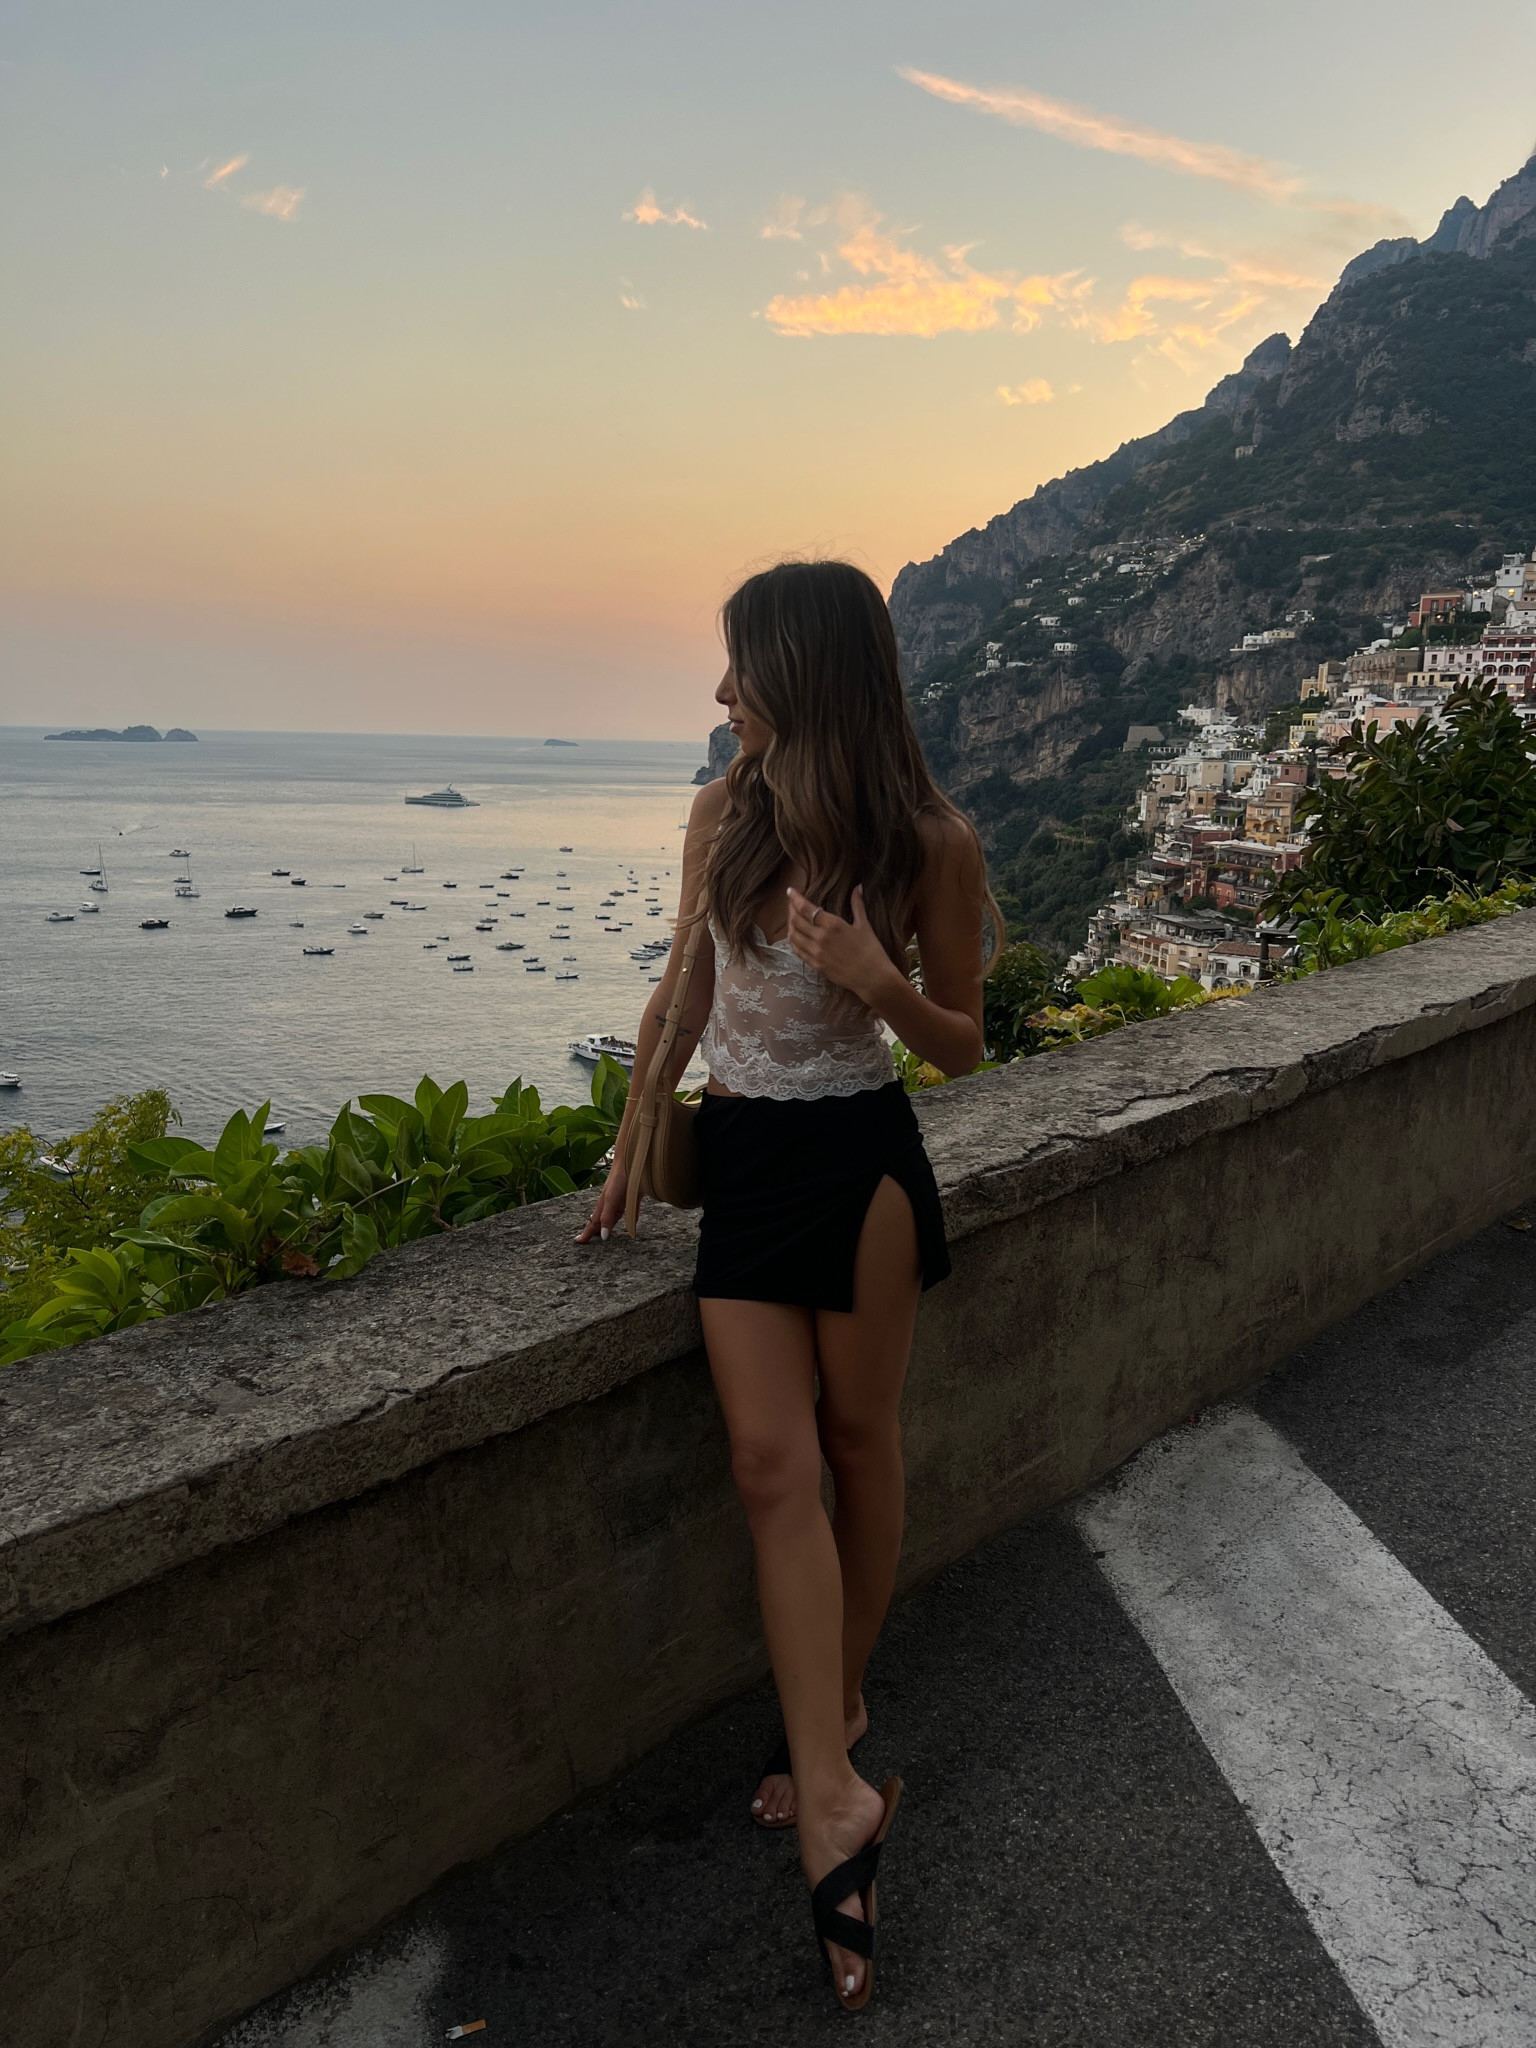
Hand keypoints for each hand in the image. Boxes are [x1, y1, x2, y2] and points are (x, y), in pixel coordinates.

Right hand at [574, 1154, 628, 1242]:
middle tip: (586, 1240)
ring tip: (602, 1234)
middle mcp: (610, 1204)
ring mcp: (621, 1201)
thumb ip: (607, 1217)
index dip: (587, 1233)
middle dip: (594, 1230)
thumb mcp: (610, 1200)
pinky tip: (631, 1226)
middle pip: (601, 1221)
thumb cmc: (619, 1179)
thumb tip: (603, 1236)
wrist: (632, 1162)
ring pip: (613, 1217)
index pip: (593, 1223)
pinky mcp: (633, 1198)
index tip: (578, 1242)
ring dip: (608, 1225)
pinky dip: (629, 1220)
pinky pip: (630, 1212)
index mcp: (603, 1205)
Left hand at [785, 884, 896, 1005]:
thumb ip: (857, 905)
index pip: (806, 908)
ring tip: (792, 919)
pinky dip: (793, 941)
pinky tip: (795, 936)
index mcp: (833, 924)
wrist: (873, 978)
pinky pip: (797, 951)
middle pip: (796, 920)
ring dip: (790, 925)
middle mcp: (820, 937)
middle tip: (791, 904)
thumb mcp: (864, 925)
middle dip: (791, 909)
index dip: (795, 898)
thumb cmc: (872, 951)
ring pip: (793, 936)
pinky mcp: (815, 965)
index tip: (790, 891)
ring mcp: (816, 953)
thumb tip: (858, 887)